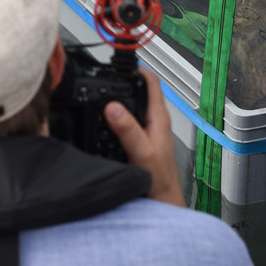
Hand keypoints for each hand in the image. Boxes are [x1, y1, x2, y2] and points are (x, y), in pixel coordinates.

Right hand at [105, 68, 184, 206]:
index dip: (137, 69)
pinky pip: (128, 122)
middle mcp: (155, 122)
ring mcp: (149, 132)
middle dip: (125, 81)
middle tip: (106, 75)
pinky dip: (117, 117)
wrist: (162, 202)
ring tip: (103, 92)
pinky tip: (105, 121)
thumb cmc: (159, 181)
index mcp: (159, 119)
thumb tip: (113, 107)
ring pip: (134, 107)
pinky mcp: (142, 142)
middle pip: (141, 92)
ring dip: (121, 99)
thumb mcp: (141, 152)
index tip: (120, 63)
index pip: (151, 83)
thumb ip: (128, 129)